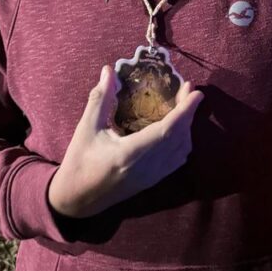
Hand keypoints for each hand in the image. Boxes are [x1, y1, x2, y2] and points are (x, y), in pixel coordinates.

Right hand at [48, 64, 204, 217]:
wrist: (76, 199)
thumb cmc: (78, 162)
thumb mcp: (86, 128)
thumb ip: (100, 99)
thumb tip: (108, 71)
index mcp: (130, 153)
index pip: (168, 129)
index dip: (185, 110)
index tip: (195, 92)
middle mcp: (147, 167)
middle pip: (179, 138)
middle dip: (188, 114)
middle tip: (189, 92)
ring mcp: (152, 177)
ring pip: (182, 151)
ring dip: (187, 128)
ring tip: (183, 108)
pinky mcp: (152, 182)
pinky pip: (176, 162)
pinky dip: (182, 143)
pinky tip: (176, 131)